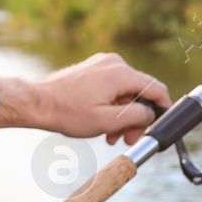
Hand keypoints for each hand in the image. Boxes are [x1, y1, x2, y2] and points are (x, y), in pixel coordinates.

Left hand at [0, 52, 170, 144]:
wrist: (38, 103)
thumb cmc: (68, 112)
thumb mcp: (107, 120)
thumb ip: (136, 116)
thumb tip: (151, 113)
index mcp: (120, 73)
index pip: (155, 88)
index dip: (162, 107)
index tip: (161, 123)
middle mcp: (113, 63)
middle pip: (138, 92)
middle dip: (135, 117)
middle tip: (127, 139)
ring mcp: (102, 64)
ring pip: (124, 92)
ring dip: (122, 115)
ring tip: (111, 136)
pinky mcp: (93, 69)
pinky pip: (112, 88)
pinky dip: (111, 106)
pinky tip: (103, 124)